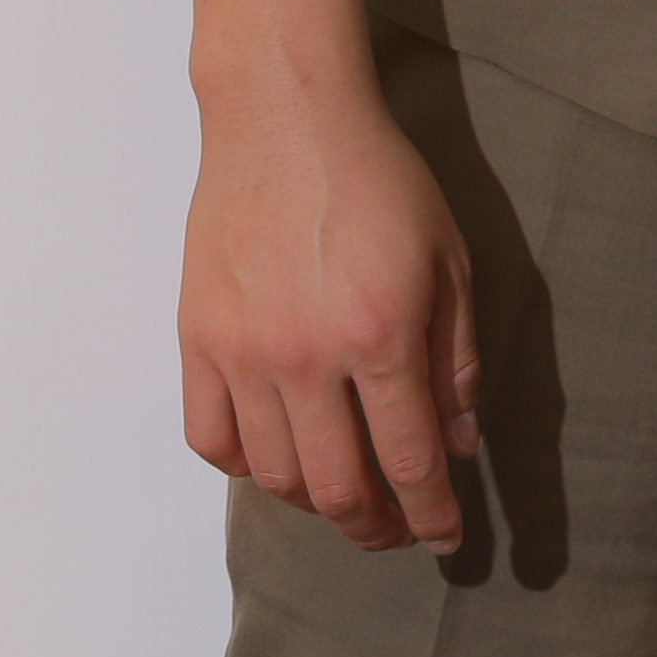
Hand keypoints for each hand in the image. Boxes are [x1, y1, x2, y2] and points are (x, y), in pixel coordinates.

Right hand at [180, 67, 481, 553]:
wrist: (286, 118)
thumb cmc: (377, 179)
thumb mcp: (449, 259)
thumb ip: (456, 358)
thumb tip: (459, 442)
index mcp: (380, 336)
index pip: (410, 462)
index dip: (432, 514)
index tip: (445, 537)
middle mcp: (307, 357)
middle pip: (338, 489)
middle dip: (375, 527)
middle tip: (395, 529)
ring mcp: (242, 352)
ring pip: (275, 476)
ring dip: (314, 503)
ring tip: (343, 495)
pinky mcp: (197, 338)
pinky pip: (212, 438)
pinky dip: (246, 466)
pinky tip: (277, 457)